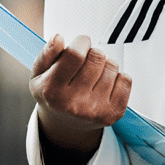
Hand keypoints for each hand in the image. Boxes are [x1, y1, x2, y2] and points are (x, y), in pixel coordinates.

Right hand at [29, 33, 131, 161]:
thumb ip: (46, 54)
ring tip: (92, 76)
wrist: (65, 126)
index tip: (80, 43)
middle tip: (84, 63)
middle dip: (92, 53)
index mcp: (52, 90)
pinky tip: (103, 85)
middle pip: (97, 56)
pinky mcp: (113, 113)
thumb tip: (58, 38)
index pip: (76, 54)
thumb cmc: (53, 94)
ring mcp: (95, 110)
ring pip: (112, 65)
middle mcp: (74, 103)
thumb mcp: (38, 74)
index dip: (81, 42)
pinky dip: (117, 77)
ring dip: (104, 65)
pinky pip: (125, 79)